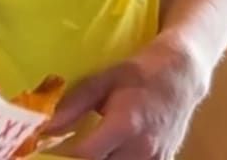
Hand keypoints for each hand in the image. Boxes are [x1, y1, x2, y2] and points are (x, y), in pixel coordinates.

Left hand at [45, 41, 205, 159]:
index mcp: (125, 125)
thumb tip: (46, 127)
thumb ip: (72, 105)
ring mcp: (156, 159)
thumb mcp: (101, 81)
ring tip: (86, 150)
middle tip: (66, 150)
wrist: (180, 77)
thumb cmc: (138, 74)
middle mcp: (142, 148)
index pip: (87, 155)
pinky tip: (108, 153)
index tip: (48, 148)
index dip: (64, 155)